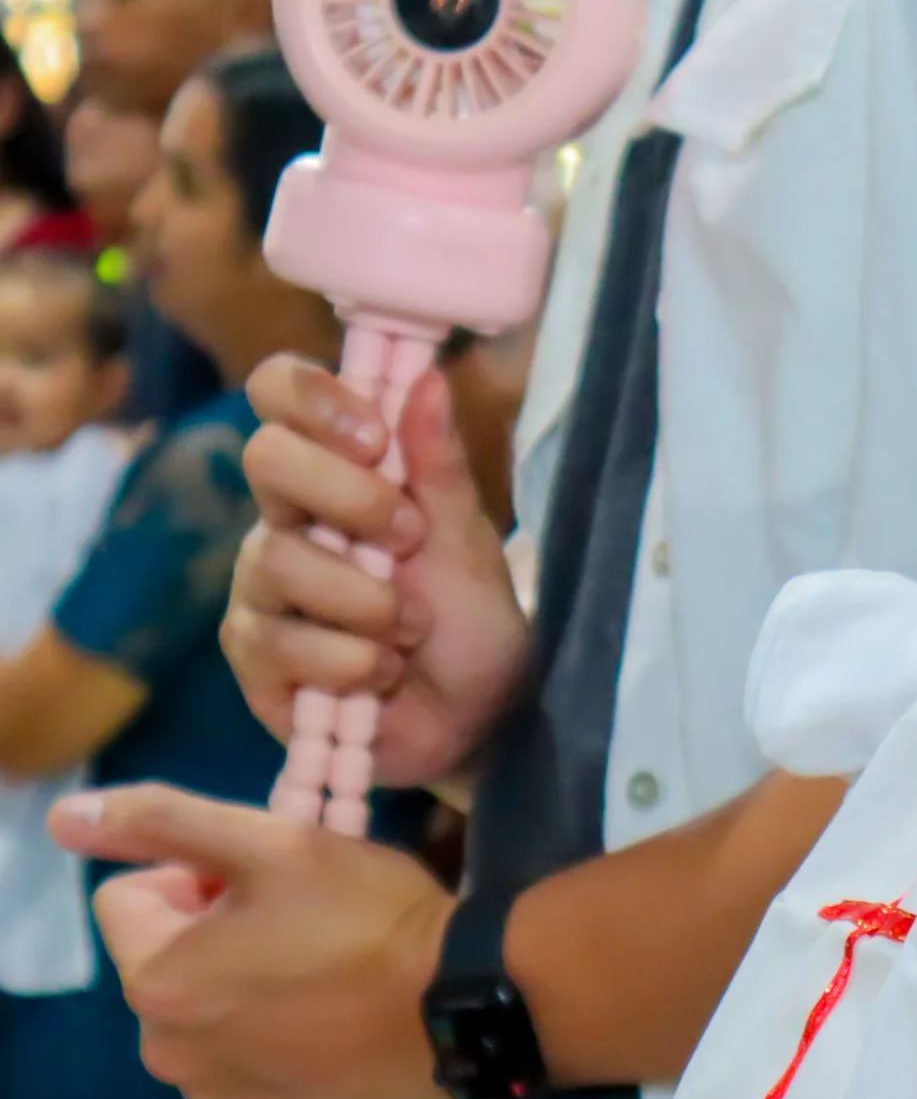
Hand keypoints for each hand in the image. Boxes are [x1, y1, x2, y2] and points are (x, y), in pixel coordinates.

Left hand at [60, 785, 454, 1098]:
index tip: (270, 883)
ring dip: (241, 992)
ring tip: (324, 978)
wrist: (462, 1008)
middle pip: (166, 963)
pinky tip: (330, 1028)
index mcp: (159, 979)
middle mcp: (166, 1052)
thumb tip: (62, 815)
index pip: (130, 897)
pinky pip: (238, 1070)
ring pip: (202, 1018)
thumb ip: (165, 820)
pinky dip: (271, 1045)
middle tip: (305, 927)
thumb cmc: (370, 918)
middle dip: (215, 938)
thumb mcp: (277, 844)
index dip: (198, 874)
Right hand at [224, 354, 529, 788]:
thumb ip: (440, 466)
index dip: (313, 398)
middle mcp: (283, 524)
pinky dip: (353, 661)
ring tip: (410, 630)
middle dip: (351, 497)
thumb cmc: (470, 624)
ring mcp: (260, 593)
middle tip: (411, 539)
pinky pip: (282, 643)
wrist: (478, 721)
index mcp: (334, 477)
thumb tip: (427, 377)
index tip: (375, 439)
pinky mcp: (255, 662)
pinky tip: (383, 674)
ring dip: (367, 600)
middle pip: (265, 459)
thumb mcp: (468, 541)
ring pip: (278, 561)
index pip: (280, 396)